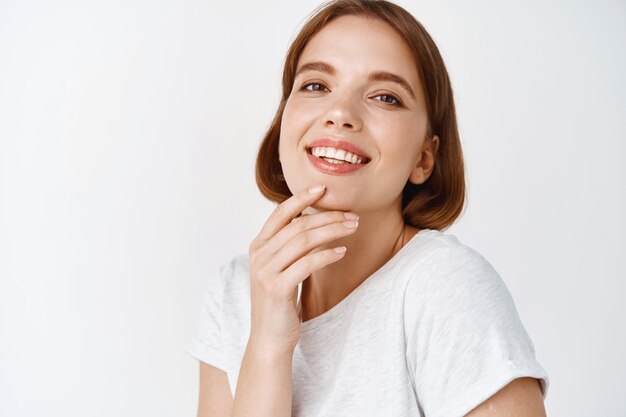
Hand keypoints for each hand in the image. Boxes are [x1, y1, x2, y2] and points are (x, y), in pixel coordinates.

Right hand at [247, 184, 358, 353]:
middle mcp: (258, 255)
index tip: (323, 188)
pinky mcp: (277, 288)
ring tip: (352, 228)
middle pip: (297, 225)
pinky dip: (327, 255)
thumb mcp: (281, 268)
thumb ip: (290, 246)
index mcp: (258, 246)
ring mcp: (265, 271)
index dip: (301, 197)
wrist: (269, 338)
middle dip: (327, 216)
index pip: (280, 213)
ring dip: (332, 231)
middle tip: (352, 215)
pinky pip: (307, 264)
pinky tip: (342, 252)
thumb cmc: (280, 302)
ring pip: (303, 240)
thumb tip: (316, 222)